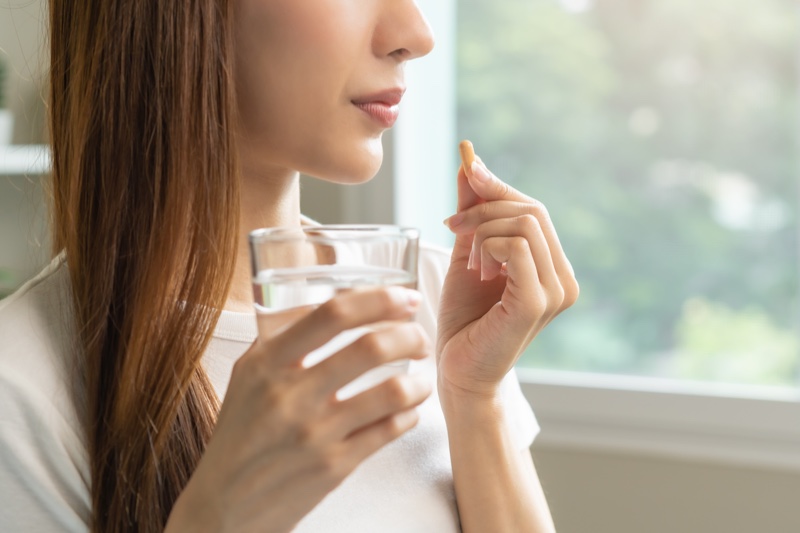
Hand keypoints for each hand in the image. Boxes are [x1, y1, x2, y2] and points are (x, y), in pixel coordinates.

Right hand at [166, 287, 431, 532]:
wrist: (224, 505)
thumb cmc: (241, 432)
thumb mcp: (248, 374)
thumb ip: (284, 336)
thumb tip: (339, 299)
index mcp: (268, 363)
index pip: (332, 314)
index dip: (378, 299)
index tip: (403, 298)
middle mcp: (291, 395)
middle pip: (371, 347)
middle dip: (410, 336)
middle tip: (419, 338)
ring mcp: (314, 433)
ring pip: (391, 391)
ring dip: (418, 380)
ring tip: (421, 379)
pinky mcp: (333, 466)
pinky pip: (389, 430)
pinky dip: (409, 413)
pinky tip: (407, 410)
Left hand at [437, 157, 578, 398]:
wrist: (457, 373)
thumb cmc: (464, 320)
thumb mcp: (467, 254)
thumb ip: (473, 213)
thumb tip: (470, 163)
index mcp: (552, 267)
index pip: (533, 209)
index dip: (498, 186)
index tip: (466, 172)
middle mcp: (564, 278)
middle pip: (531, 210)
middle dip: (485, 206)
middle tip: (452, 225)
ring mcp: (556, 291)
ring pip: (523, 224)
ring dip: (482, 231)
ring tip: (469, 263)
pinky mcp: (539, 303)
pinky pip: (515, 247)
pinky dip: (487, 248)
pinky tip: (477, 272)